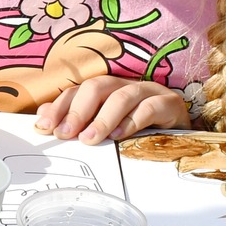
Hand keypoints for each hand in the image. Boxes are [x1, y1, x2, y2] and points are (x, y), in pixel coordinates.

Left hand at [33, 77, 186, 143]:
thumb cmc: (140, 131)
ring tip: (90, 139)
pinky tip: (120, 136)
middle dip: (78, 110)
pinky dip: (133, 121)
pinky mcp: (171, 104)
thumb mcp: (106, 129)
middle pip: (98, 86)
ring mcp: (150, 92)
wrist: (183, 136)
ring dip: (103, 118)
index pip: (78, 91)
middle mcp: (126, 86)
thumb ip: (77, 122)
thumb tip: (43, 118)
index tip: (44, 127)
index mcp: (108, 90)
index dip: (59, 107)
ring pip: (122, 96)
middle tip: (65, 134)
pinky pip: (150, 108)